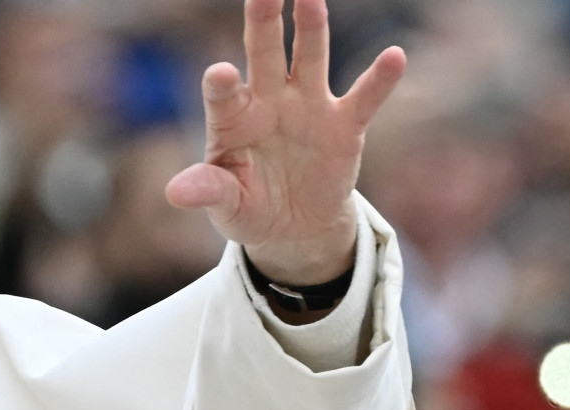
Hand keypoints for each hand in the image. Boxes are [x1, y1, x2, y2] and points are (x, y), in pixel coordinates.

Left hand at [165, 0, 405, 284]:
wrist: (293, 227)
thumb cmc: (249, 208)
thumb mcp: (226, 207)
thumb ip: (208, 192)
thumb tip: (175, 193)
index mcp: (233, 120)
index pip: (223, 95)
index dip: (221, 84)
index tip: (221, 74)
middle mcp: (268, 102)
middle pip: (264, 54)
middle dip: (263, 22)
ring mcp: (307, 108)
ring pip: (309, 58)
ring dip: (311, 28)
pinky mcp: (343, 125)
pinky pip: (363, 98)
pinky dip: (380, 79)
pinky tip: (395, 56)